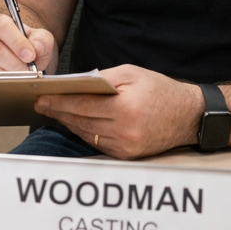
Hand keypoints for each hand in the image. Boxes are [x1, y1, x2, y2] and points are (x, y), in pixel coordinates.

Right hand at [0, 12, 58, 72]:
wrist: (18, 58)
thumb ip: (41, 40)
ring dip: (8, 76)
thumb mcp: (39, 39)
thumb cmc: (27, 46)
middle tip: (29, 72)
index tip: (30, 56)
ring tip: (22, 78)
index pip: (3, 27)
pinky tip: (11, 84)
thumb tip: (36, 49)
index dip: (17, 42)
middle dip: (14, 63)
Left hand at [34, 63, 204, 158]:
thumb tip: (75, 84)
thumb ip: (102, 79)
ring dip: (68, 124)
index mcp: (125, 108)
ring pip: (86, 135)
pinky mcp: (127, 155)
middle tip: (42, 105)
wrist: (188, 116)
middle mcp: (124, 131)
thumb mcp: (131, 74)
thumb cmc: (160, 90)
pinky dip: (84, 133)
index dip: (59, 103)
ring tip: (54, 113)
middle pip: (81, 122)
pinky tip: (75, 123)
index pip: (82, 106)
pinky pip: (97, 143)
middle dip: (59, 113)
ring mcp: (126, 147)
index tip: (42, 99)